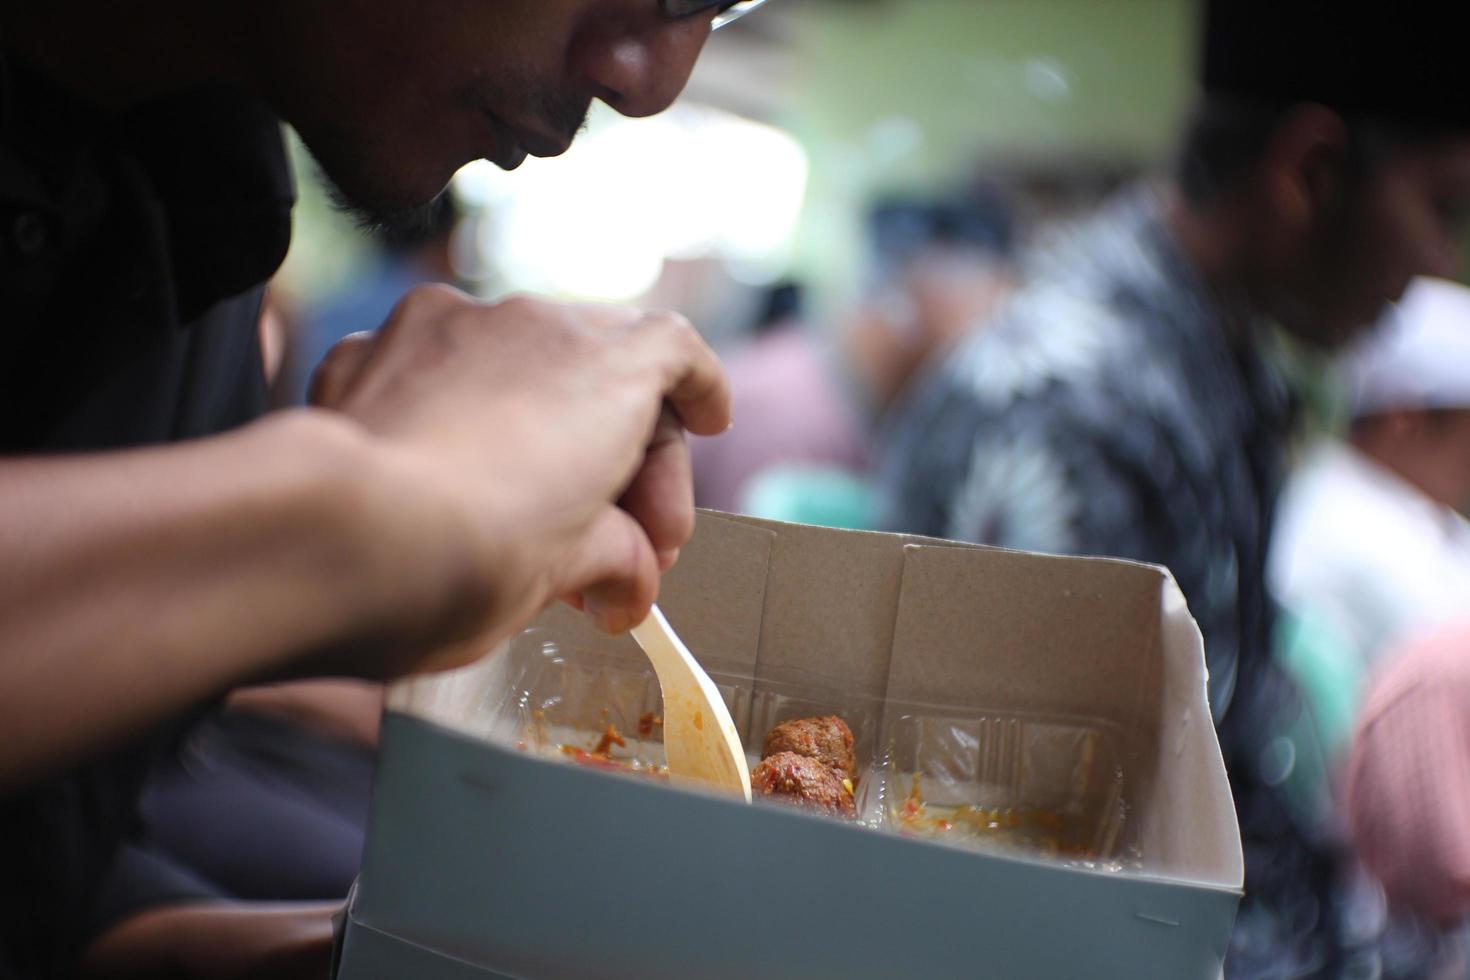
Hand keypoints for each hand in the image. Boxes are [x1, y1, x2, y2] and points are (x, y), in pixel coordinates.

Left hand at [309, 286, 728, 673]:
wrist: (343, 542)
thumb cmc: (478, 557)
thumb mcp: (575, 570)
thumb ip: (616, 554)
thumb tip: (622, 576)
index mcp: (605, 366)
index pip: (675, 352)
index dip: (700, 392)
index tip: (711, 424)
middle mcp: (527, 322)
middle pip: (599, 366)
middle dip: (621, 452)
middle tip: (629, 546)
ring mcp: (442, 327)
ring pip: (514, 362)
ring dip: (539, 427)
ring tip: (535, 517)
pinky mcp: (367, 352)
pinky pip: (431, 370)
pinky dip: (453, 413)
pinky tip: (444, 472)